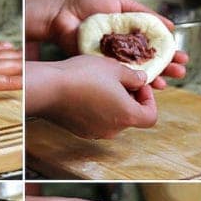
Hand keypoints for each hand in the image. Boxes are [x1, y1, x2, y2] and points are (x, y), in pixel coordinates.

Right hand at [27, 56, 157, 138]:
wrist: (49, 88)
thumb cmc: (83, 76)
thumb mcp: (114, 68)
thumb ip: (133, 76)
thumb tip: (142, 80)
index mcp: (127, 116)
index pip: (151, 116)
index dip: (149, 99)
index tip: (138, 85)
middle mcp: (113, 129)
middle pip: (132, 116)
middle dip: (131, 98)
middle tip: (120, 79)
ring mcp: (96, 132)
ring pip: (114, 118)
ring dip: (114, 102)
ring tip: (102, 82)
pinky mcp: (81, 130)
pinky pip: (97, 120)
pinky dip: (98, 108)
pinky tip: (87, 91)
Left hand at [34, 0, 187, 86]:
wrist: (63, 12)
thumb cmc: (88, 3)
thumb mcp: (122, 2)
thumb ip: (145, 14)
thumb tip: (170, 25)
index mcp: (130, 32)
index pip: (153, 45)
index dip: (168, 51)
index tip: (182, 57)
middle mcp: (124, 48)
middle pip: (149, 61)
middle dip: (167, 67)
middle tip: (181, 70)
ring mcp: (114, 60)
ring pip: (138, 72)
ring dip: (156, 77)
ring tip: (171, 80)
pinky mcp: (102, 67)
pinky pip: (122, 77)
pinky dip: (136, 82)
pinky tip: (150, 85)